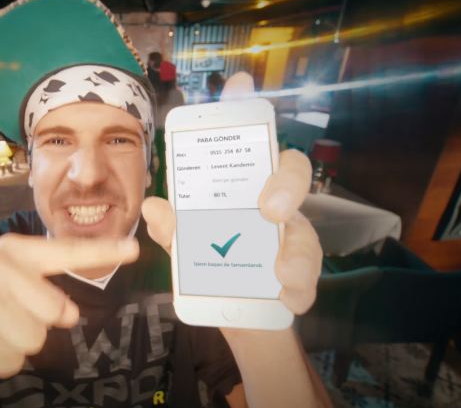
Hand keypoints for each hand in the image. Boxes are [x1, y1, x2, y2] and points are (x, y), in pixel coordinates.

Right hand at [0, 234, 138, 391]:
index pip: (65, 252)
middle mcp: (0, 269)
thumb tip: (72, 312)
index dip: (102, 252)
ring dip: (16, 346)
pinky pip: (16, 359)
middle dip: (37, 324)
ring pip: (38, 339)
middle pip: (59, 310)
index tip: (134, 249)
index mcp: (10, 252)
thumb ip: (40, 291)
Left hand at [141, 149, 320, 314]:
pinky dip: (297, 294)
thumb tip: (153, 207)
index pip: (274, 158)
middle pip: (297, 184)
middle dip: (289, 192)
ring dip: (297, 257)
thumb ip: (170, 224)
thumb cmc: (207, 251)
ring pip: (307, 241)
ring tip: (281, 275)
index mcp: (249, 187)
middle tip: (270, 214)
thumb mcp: (183, 237)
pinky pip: (306, 285)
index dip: (279, 168)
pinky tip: (286, 300)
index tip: (264, 183)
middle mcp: (277, 209)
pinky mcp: (297, 280)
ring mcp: (292, 243)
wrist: (223, 302)